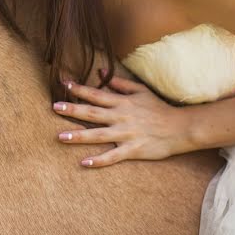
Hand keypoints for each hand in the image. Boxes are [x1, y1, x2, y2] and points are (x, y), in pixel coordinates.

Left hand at [53, 76, 195, 166]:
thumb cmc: (159, 109)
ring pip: (98, 135)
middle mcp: (121, 117)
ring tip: (61, 136)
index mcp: (122, 103)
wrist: (180, 128)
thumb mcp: (140, 91)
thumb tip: (100, 72)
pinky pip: (113, 156)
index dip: (79, 89)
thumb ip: (120, 83)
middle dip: (73, 110)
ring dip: (79, 135)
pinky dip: (98, 160)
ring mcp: (126, 134)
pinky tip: (84, 163)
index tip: (64, 84)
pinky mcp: (132, 150)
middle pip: (93, 113)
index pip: (97, 94)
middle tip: (55, 107)